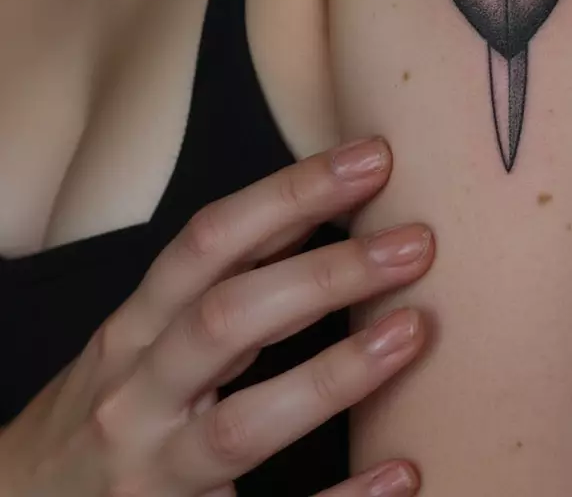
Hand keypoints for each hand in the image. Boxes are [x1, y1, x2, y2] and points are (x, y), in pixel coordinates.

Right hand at [0, 137, 432, 496]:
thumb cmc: (102, 408)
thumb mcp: (142, 337)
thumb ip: (218, 285)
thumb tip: (316, 213)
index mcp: (134, 331)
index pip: (210, 242)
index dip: (290, 193)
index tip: (370, 159)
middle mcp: (136, 395)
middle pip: (226, 318)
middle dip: (324, 274)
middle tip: (415, 243)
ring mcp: (153, 472)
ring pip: (241, 423)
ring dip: (335, 373)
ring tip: (414, 331)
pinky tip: (403, 470)